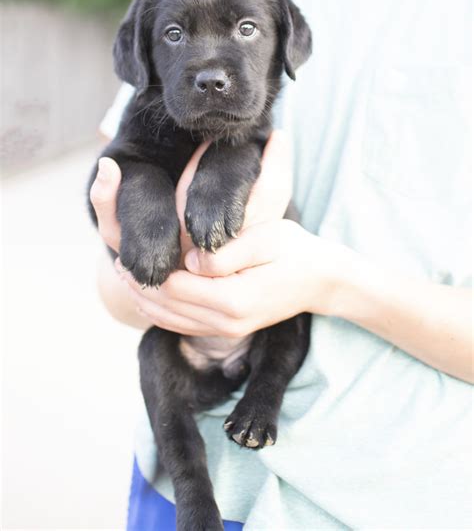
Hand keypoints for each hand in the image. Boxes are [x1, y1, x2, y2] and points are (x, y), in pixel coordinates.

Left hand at [121, 218, 342, 336]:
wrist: (320, 279)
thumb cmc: (293, 249)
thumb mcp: (265, 238)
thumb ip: (226, 251)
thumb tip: (190, 260)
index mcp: (233, 299)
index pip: (173, 288)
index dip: (145, 272)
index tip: (124, 252)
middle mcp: (227, 322)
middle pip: (166, 307)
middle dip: (138, 286)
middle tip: (117, 263)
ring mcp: (227, 330)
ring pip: (171, 321)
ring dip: (145, 300)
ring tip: (125, 276)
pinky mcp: (228, 330)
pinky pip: (184, 326)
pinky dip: (161, 312)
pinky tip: (149, 295)